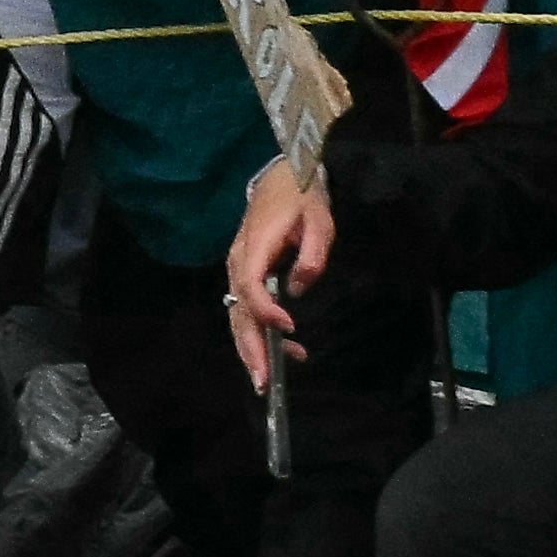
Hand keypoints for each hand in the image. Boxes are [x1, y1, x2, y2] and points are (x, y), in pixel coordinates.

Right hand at [221, 156, 332, 388]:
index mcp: (255, 246)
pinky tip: (285, 348)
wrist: (282, 176)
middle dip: (249, 347)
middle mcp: (239, 261)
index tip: (289, 328)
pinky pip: (247, 308)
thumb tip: (299, 289)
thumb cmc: (301, 196)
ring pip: (238, 315)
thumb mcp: (318, 220)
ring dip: (251, 347)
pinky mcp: (246, 273)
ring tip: (266, 378)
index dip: (266, 311)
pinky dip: (260, 332)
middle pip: (238, 310)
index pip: (251, 285)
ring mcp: (239, 268)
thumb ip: (311, 255)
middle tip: (263, 380)